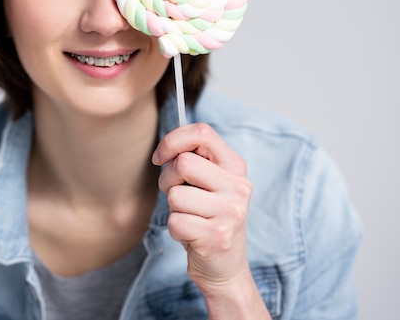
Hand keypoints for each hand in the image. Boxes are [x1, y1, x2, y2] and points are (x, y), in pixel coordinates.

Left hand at [152, 123, 252, 291]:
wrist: (225, 267)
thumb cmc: (208, 217)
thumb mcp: (208, 182)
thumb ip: (193, 159)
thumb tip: (165, 150)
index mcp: (235, 166)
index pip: (202, 133)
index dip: (173, 140)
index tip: (161, 157)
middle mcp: (238, 187)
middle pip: (183, 163)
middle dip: (168, 180)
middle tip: (178, 196)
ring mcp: (230, 212)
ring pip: (175, 195)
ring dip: (173, 209)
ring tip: (189, 218)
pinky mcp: (217, 236)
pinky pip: (175, 221)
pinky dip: (175, 230)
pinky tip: (190, 235)